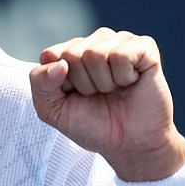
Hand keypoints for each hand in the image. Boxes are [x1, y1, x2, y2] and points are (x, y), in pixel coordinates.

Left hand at [29, 28, 184, 181]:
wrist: (130, 144)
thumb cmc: (92, 125)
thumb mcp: (53, 110)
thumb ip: (40, 83)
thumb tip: (60, 63)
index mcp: (70, 52)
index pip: (50, 55)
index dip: (60, 83)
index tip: (75, 96)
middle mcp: (95, 42)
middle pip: (72, 54)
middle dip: (83, 84)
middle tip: (99, 95)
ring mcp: (120, 41)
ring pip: (96, 54)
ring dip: (104, 83)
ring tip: (115, 90)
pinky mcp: (144, 46)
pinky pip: (121, 55)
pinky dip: (124, 77)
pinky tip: (132, 82)